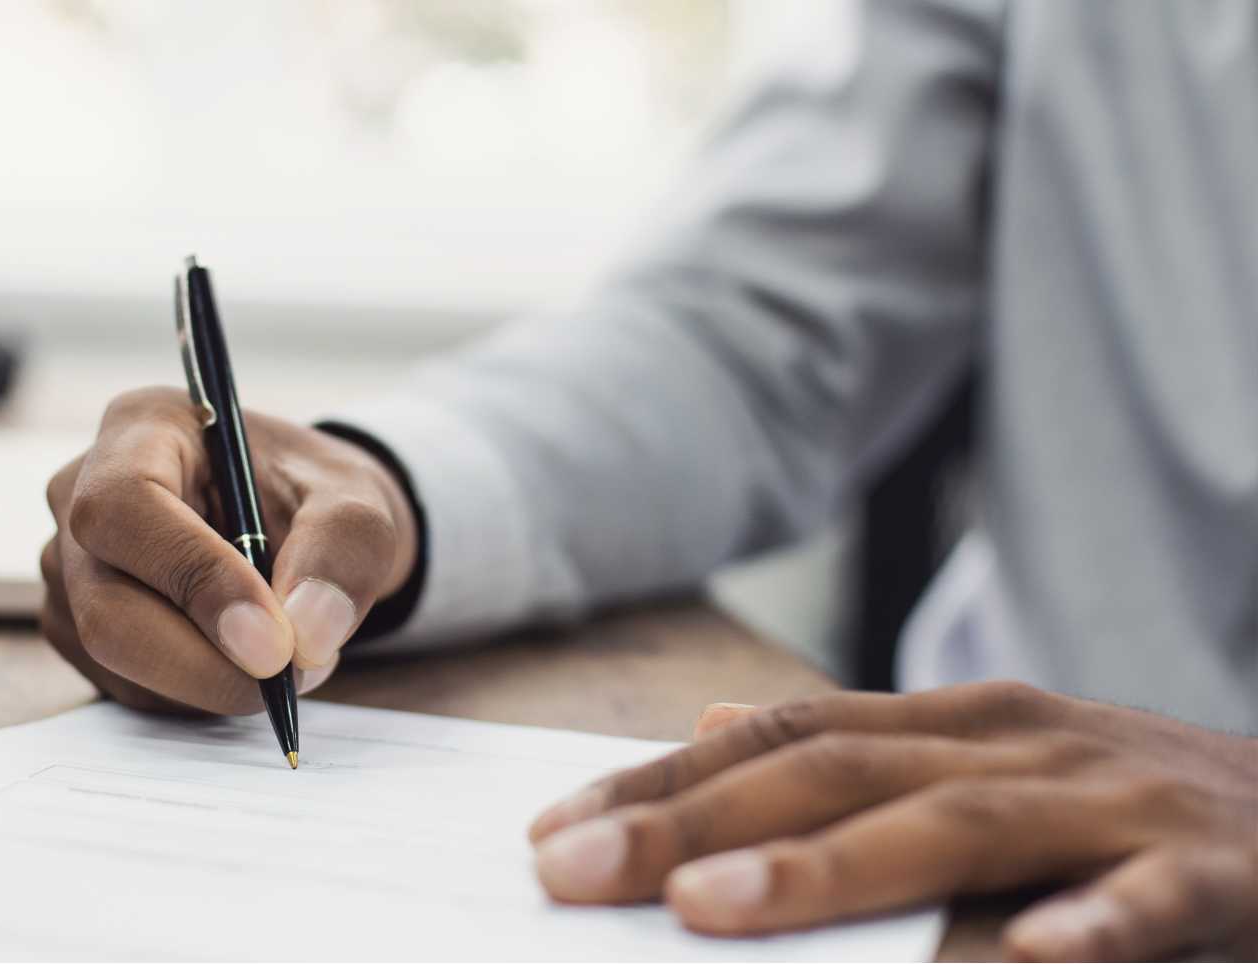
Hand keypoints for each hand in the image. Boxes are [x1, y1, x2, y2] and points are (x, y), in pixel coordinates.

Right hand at [39, 387, 417, 713]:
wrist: (292, 523)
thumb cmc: (312, 496)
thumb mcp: (357, 502)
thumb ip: (342, 552)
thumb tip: (307, 635)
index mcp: (140, 428)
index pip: (127, 506)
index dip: (195, 579)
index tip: (274, 643)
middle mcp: (79, 492)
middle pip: (105, 604)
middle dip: (204, 663)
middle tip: (291, 677)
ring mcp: (66, 564)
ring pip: (114, 657)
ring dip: (209, 681)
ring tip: (283, 655)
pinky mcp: (73, 624)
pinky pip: (123, 686)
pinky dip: (193, 695)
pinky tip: (237, 660)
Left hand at [527, 682, 1257, 960]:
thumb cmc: (1134, 813)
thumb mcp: (989, 767)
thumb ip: (858, 757)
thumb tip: (712, 729)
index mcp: (960, 722)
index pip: (783, 739)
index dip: (663, 782)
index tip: (552, 833)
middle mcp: (1021, 743)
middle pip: (835, 774)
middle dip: (695, 821)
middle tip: (573, 871)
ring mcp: (1117, 802)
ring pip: (954, 824)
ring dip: (828, 868)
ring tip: (709, 910)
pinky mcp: (1221, 872)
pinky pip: (1145, 901)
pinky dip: (1082, 925)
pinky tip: (1020, 960)